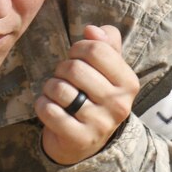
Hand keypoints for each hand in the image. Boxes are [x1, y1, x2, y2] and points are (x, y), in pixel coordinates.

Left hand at [35, 25, 138, 165]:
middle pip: (74, 68)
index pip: (96, 49)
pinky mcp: (78, 138)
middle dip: (61, 70)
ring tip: (57, 95)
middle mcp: (119, 104)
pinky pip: (48, 110)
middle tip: (65, 80)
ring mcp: (100, 123)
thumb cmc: (93, 97)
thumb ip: (105, 45)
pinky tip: (50, 108)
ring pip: (59, 89)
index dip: (77, 49)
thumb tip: (92, 29)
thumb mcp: (106, 70)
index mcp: (128, 82)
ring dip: (50, 88)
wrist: (86, 142)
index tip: (76, 58)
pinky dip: (42, 105)